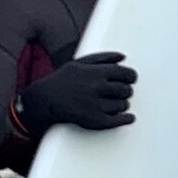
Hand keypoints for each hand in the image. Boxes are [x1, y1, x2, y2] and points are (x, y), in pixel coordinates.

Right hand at [16, 51, 136, 134]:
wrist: (45, 100)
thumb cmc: (63, 80)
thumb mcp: (80, 63)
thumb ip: (103, 58)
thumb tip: (123, 57)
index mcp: (96, 73)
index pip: (126, 74)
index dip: (131, 77)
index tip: (131, 79)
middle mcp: (97, 88)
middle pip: (126, 90)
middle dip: (126, 90)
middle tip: (122, 91)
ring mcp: (96, 105)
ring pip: (123, 105)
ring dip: (122, 104)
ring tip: (115, 102)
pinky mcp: (95, 120)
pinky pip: (118, 120)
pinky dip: (126, 119)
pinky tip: (128, 117)